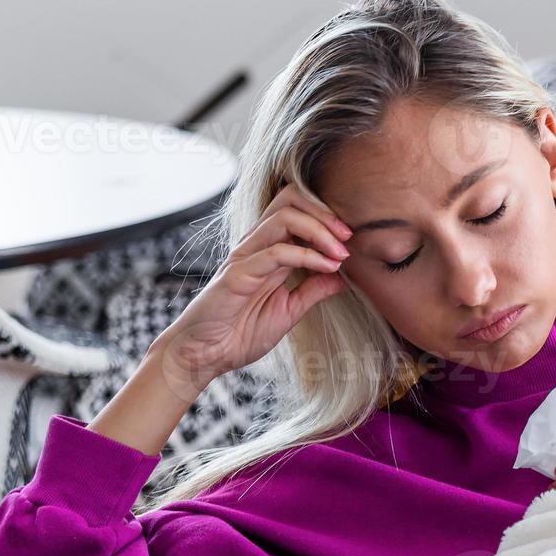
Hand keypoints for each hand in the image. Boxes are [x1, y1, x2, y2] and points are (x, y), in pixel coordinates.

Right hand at [150, 183, 351, 396]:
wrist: (205, 355)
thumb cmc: (240, 333)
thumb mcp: (289, 311)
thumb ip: (313, 290)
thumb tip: (343, 277)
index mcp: (268, 250)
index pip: (296, 209)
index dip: (326, 217)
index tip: (350, 241)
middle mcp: (257, 246)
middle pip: (290, 200)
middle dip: (325, 213)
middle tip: (348, 238)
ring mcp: (246, 256)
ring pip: (284, 218)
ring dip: (320, 231)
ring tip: (341, 253)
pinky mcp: (239, 273)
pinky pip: (276, 252)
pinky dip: (307, 256)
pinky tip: (327, 268)